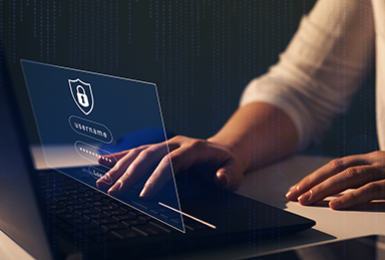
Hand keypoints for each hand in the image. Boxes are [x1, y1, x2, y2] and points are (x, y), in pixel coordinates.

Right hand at [96, 135, 242, 198]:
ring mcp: (166, 144)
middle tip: (114, 191)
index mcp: (194, 148)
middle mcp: (176, 143)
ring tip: (103, 181)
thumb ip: (229, 175)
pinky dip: (120, 156)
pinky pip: (137, 150)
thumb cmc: (227, 164)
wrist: (223, 150)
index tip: (143, 195)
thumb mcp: (235, 171)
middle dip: (130, 174)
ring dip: (120, 166)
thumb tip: (220, 178)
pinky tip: (104, 161)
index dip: (156, 178)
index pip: (171, 162)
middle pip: (149, 156)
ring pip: (139, 152)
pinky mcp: (159, 148)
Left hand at [286, 151, 384, 209]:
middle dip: (312, 182)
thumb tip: (330, 195)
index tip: (296, 189)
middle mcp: (375, 161)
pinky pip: (372, 190)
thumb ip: (361, 182)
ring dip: (324, 189)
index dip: (314, 177)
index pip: (335, 166)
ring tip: (306, 200)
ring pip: (350, 177)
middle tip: (294, 195)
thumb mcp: (382, 176)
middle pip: (337, 169)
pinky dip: (351, 197)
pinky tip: (334, 204)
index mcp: (369, 159)